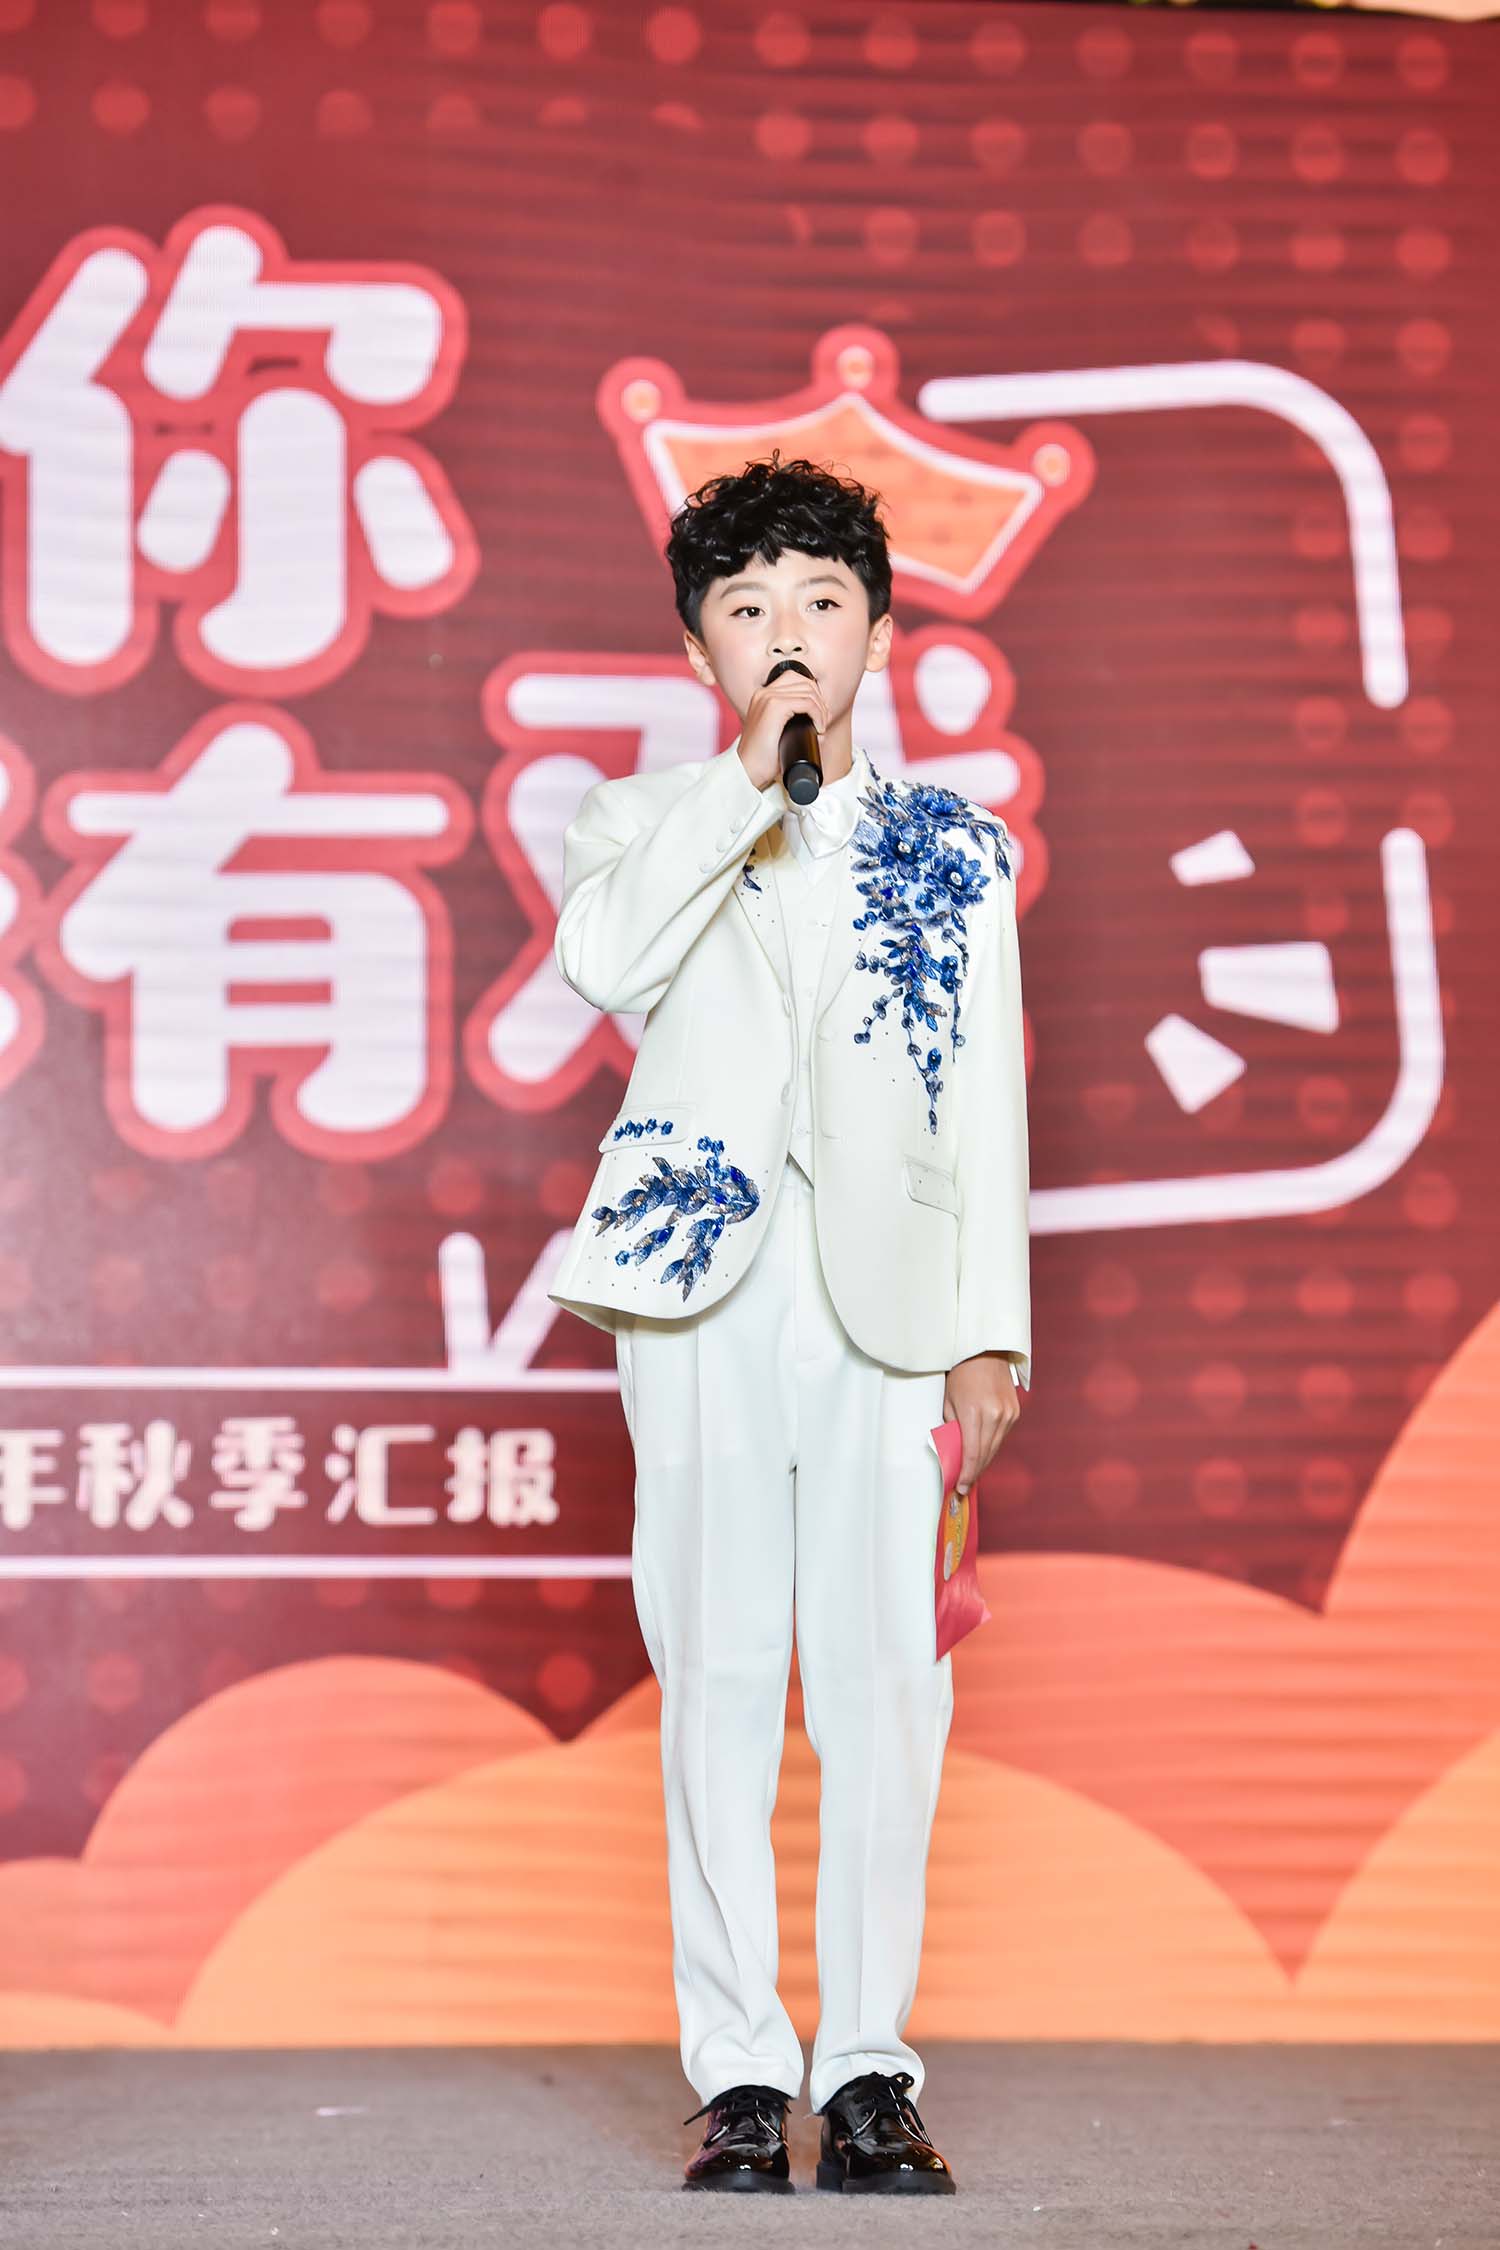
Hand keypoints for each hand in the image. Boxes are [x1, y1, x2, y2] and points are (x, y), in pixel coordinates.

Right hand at [736, 666, 832, 790]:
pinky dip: (818, 715)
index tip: (819, 716)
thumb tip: (818, 724)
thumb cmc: (763, 758)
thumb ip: (791, 723)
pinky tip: (818, 729)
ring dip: (821, 710)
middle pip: (804, 682)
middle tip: (823, 723)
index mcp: (763, 696)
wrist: (747, 770)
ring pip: (808, 691)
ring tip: (821, 728)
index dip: (814, 695)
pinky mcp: (775, 707)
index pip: (796, 678)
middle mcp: (764, 692)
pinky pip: (807, 702)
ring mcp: (768, 698)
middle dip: (820, 701)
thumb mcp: (777, 733)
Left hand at [942, 1351, 1020, 1494]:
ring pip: (995, 1448)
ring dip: (983, 1461)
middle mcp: (995, 1415)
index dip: (967, 1474)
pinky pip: (1002, 1436)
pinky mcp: (1015, 1412)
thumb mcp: (948, 1401)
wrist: (985, 1352)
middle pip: (985, 1455)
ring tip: (971, 1471)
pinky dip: (992, 1445)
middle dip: (974, 1472)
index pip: (972, 1454)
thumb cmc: (961, 1374)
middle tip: (964, 1484)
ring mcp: (1008, 1414)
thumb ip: (951, 1428)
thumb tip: (953, 1453)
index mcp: (974, 1412)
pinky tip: (983, 1451)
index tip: (960, 1487)